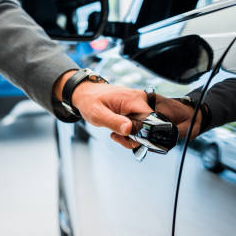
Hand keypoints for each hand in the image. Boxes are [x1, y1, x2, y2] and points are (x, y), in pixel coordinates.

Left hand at [52, 71, 201, 149]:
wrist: (83, 93)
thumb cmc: (89, 101)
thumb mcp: (98, 115)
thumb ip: (114, 123)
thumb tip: (130, 130)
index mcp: (134, 101)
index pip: (153, 121)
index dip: (146, 135)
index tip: (135, 142)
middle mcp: (140, 102)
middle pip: (152, 128)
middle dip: (138, 139)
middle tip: (120, 139)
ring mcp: (138, 107)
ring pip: (146, 129)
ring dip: (132, 138)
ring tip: (116, 136)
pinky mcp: (135, 111)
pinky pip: (140, 127)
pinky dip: (130, 134)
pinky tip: (119, 133)